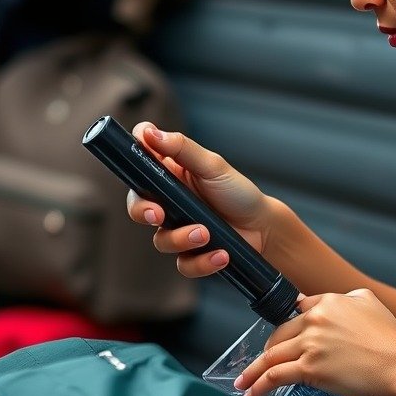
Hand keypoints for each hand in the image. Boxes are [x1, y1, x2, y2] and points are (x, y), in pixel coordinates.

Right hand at [125, 122, 280, 276]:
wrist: (263, 228)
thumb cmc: (238, 191)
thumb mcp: (213, 166)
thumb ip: (182, 149)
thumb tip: (150, 133)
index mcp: (170, 173)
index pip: (141, 158)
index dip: (132, 151)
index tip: (139, 153)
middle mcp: (169, 200)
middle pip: (137, 205)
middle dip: (142, 211)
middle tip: (158, 214)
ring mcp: (178, 227)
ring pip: (161, 239)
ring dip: (182, 238)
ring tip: (206, 234)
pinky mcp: (190, 252)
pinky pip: (183, 263)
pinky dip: (202, 261)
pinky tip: (221, 254)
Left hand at [233, 289, 395, 395]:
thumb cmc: (392, 341)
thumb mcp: (370, 302)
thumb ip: (348, 298)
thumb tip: (336, 302)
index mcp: (328, 301)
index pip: (297, 309)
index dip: (287, 326)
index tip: (279, 337)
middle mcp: (315, 319)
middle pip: (280, 332)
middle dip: (269, 349)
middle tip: (260, 363)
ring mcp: (310, 343)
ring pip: (272, 354)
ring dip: (254, 370)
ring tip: (243, 381)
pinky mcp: (310, 368)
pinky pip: (276, 375)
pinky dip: (260, 384)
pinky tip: (252, 392)